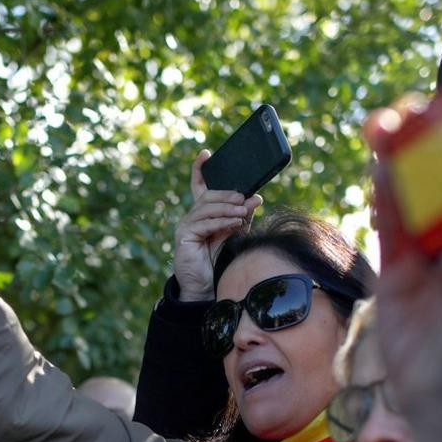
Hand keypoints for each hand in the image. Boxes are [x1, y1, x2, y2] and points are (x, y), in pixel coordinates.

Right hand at [172, 150, 262, 301]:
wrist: (208, 287)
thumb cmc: (221, 261)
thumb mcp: (235, 234)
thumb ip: (244, 216)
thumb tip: (256, 198)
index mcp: (203, 214)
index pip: (199, 186)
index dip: (200, 169)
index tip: (206, 154)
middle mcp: (192, 217)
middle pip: (208, 196)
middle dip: (228, 195)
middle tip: (245, 198)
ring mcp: (186, 225)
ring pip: (207, 207)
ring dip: (228, 208)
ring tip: (243, 211)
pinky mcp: (184, 236)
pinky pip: (204, 223)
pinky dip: (221, 221)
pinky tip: (234, 223)